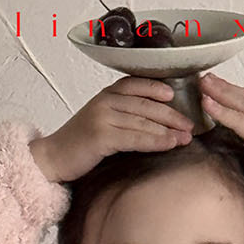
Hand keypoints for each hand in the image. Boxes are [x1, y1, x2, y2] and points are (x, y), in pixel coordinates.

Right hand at [29, 76, 193, 183]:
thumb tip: (152, 123)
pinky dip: (155, 141)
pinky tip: (169, 144)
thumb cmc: (79, 145)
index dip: (157, 88)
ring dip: (168, 129)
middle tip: (190, 124)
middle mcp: (105, 102)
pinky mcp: (102, 136)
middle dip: (171, 114)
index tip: (174, 95)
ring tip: (185, 138)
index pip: (136, 85)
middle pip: (145, 104)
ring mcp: (103, 117)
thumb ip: (121, 117)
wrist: (52, 158)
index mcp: (105, 95)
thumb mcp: (100, 122)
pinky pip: (135, 137)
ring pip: (143, 120)